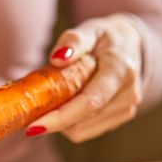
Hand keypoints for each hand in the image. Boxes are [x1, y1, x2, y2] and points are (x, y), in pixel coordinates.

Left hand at [26, 14, 142, 142]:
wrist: (130, 45)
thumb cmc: (104, 38)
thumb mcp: (89, 30)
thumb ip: (73, 41)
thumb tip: (57, 58)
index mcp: (120, 71)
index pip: (88, 102)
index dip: (60, 118)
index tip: (33, 127)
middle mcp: (128, 94)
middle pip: (82, 121)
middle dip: (52, 120)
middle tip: (31, 109)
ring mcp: (126, 109)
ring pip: (81, 131)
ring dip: (60, 122)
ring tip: (53, 100)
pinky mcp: (120, 118)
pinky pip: (86, 131)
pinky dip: (70, 123)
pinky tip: (66, 104)